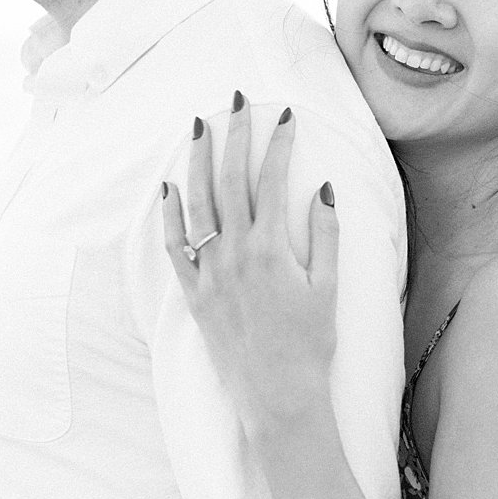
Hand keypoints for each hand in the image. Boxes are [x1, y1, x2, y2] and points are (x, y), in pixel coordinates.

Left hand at [162, 96, 339, 435]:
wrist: (278, 397)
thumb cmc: (310, 345)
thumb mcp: (328, 288)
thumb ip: (324, 236)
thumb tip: (322, 189)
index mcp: (272, 249)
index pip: (271, 180)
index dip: (278, 144)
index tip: (284, 115)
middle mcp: (236, 255)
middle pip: (230, 180)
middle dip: (235, 135)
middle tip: (237, 100)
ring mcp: (210, 273)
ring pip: (198, 204)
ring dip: (198, 161)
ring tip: (200, 126)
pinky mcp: (194, 294)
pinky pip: (174, 247)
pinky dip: (169, 215)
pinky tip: (169, 186)